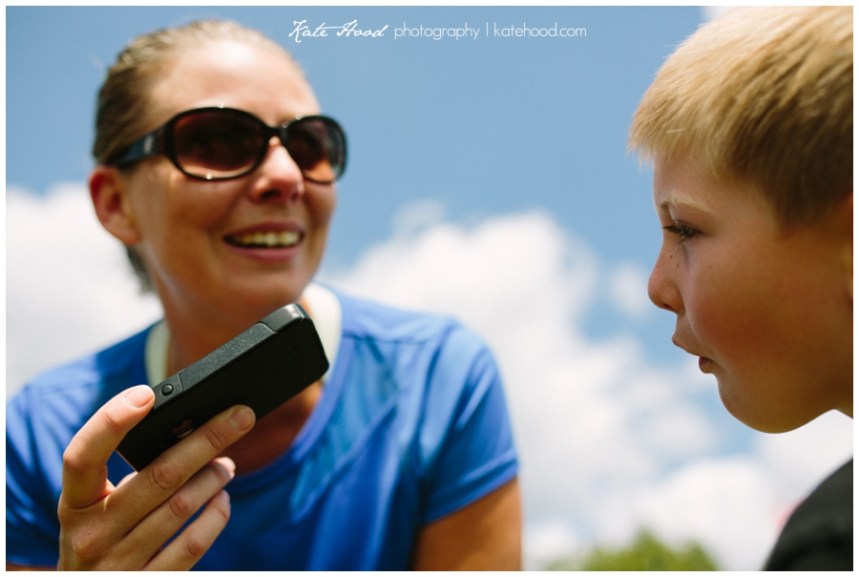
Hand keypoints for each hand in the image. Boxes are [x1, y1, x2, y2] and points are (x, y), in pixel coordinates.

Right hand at [57, 385, 255, 569]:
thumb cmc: (103, 537)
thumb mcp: (97, 508)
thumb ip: (130, 476)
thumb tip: (192, 436)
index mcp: (75, 505)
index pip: (82, 455)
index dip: (111, 421)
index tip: (145, 394)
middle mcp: (90, 536)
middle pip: (158, 476)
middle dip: (206, 439)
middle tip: (240, 415)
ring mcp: (118, 565)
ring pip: (181, 506)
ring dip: (214, 477)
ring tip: (228, 463)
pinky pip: (191, 545)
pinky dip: (214, 516)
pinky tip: (222, 500)